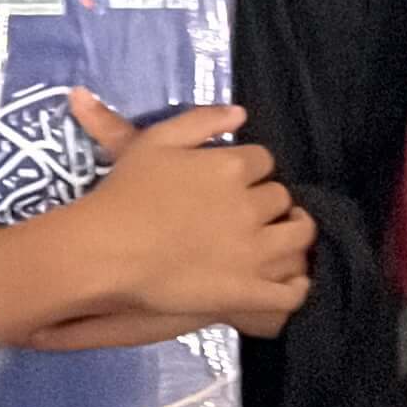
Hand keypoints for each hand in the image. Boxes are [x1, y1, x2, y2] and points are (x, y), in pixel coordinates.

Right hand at [67, 97, 312, 328]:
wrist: (108, 251)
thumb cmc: (126, 192)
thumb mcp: (155, 140)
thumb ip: (200, 121)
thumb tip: (241, 113)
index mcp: (231, 168)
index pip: (263, 160)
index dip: (251, 169)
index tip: (237, 179)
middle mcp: (251, 207)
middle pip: (280, 198)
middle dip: (268, 201)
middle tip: (248, 211)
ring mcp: (254, 253)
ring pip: (298, 238)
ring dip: (293, 234)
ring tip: (279, 238)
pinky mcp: (248, 292)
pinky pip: (290, 293)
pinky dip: (297, 287)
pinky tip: (290, 281)